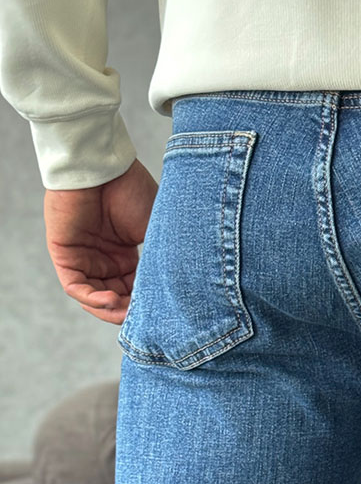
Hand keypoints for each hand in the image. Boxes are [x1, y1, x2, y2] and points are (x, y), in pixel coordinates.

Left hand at [43, 158, 157, 324]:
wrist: (104, 166)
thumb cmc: (131, 190)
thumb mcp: (155, 232)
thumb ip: (159, 262)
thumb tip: (172, 294)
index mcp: (126, 254)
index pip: (135, 289)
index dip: (146, 303)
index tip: (162, 310)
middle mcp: (105, 259)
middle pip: (116, 297)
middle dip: (128, 311)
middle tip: (142, 317)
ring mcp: (84, 257)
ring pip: (95, 297)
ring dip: (110, 309)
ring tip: (125, 311)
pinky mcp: (64, 255)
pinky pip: (76, 287)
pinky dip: (92, 298)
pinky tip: (110, 299)